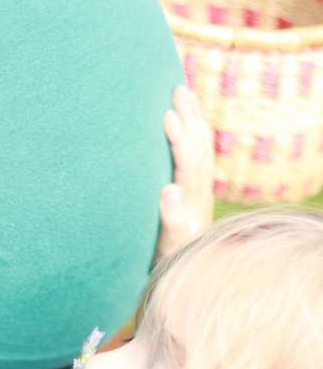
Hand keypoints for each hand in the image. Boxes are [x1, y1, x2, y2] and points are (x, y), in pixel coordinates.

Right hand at [155, 85, 213, 260]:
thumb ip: (171, 221)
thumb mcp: (168, 247)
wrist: (183, 278)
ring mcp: (199, 194)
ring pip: (201, 149)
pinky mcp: (194, 195)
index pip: (188, 164)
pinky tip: (188, 121)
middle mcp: (199, 195)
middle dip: (190, 119)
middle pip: (199, 150)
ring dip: (194, 120)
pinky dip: (194, 135)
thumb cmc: (167, 263)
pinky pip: (198, 157)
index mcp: (191, 204)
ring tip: (185, 94)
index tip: (167, 115)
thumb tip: (170, 191)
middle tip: (178, 90)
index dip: (179, 140)